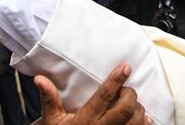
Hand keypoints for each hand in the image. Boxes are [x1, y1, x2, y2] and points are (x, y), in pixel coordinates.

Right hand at [35, 63, 149, 124]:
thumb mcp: (51, 119)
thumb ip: (49, 98)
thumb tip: (39, 78)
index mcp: (85, 120)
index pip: (104, 97)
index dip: (116, 80)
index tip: (125, 66)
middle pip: (125, 108)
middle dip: (130, 94)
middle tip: (126, 89)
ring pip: (136, 120)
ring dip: (138, 108)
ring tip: (131, 102)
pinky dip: (145, 123)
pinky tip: (144, 117)